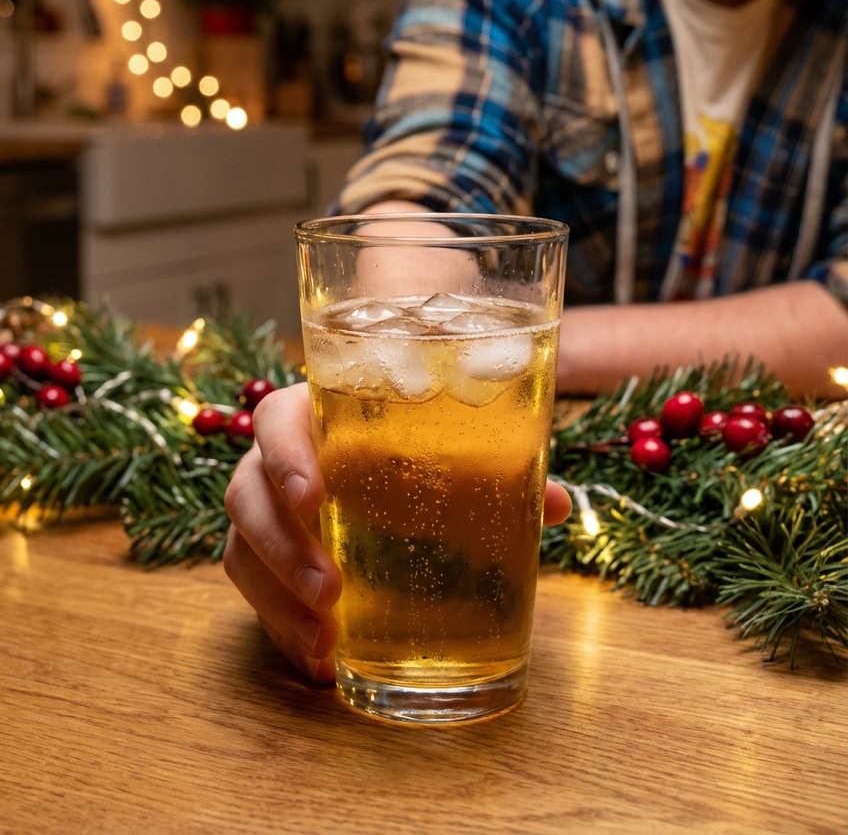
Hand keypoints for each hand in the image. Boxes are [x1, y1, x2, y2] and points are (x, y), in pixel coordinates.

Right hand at [223, 384, 571, 682]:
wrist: (380, 458)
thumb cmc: (411, 443)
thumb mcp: (450, 448)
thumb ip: (497, 466)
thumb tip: (558, 504)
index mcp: (314, 411)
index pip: (277, 420)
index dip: (285, 456)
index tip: (315, 496)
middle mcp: (274, 458)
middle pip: (246, 492)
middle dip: (283, 546)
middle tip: (331, 588)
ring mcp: (264, 510)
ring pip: (242, 549)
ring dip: (278, 598)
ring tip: (325, 638)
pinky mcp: (264, 559)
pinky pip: (254, 594)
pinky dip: (283, 629)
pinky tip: (322, 662)